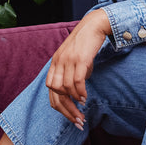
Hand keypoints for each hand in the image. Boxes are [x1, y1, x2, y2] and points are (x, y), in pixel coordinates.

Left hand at [46, 9, 111, 128]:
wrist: (94, 25)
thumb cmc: (86, 43)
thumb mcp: (74, 58)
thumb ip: (72, 72)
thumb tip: (78, 90)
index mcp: (55, 63)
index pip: (50, 89)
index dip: (59, 105)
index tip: (70, 115)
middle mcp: (59, 62)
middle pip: (56, 92)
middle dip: (67, 109)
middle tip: (78, 119)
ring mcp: (68, 60)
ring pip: (66, 88)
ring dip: (75, 101)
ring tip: (83, 107)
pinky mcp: (80, 59)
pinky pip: (77, 81)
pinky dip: (80, 92)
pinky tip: (85, 98)